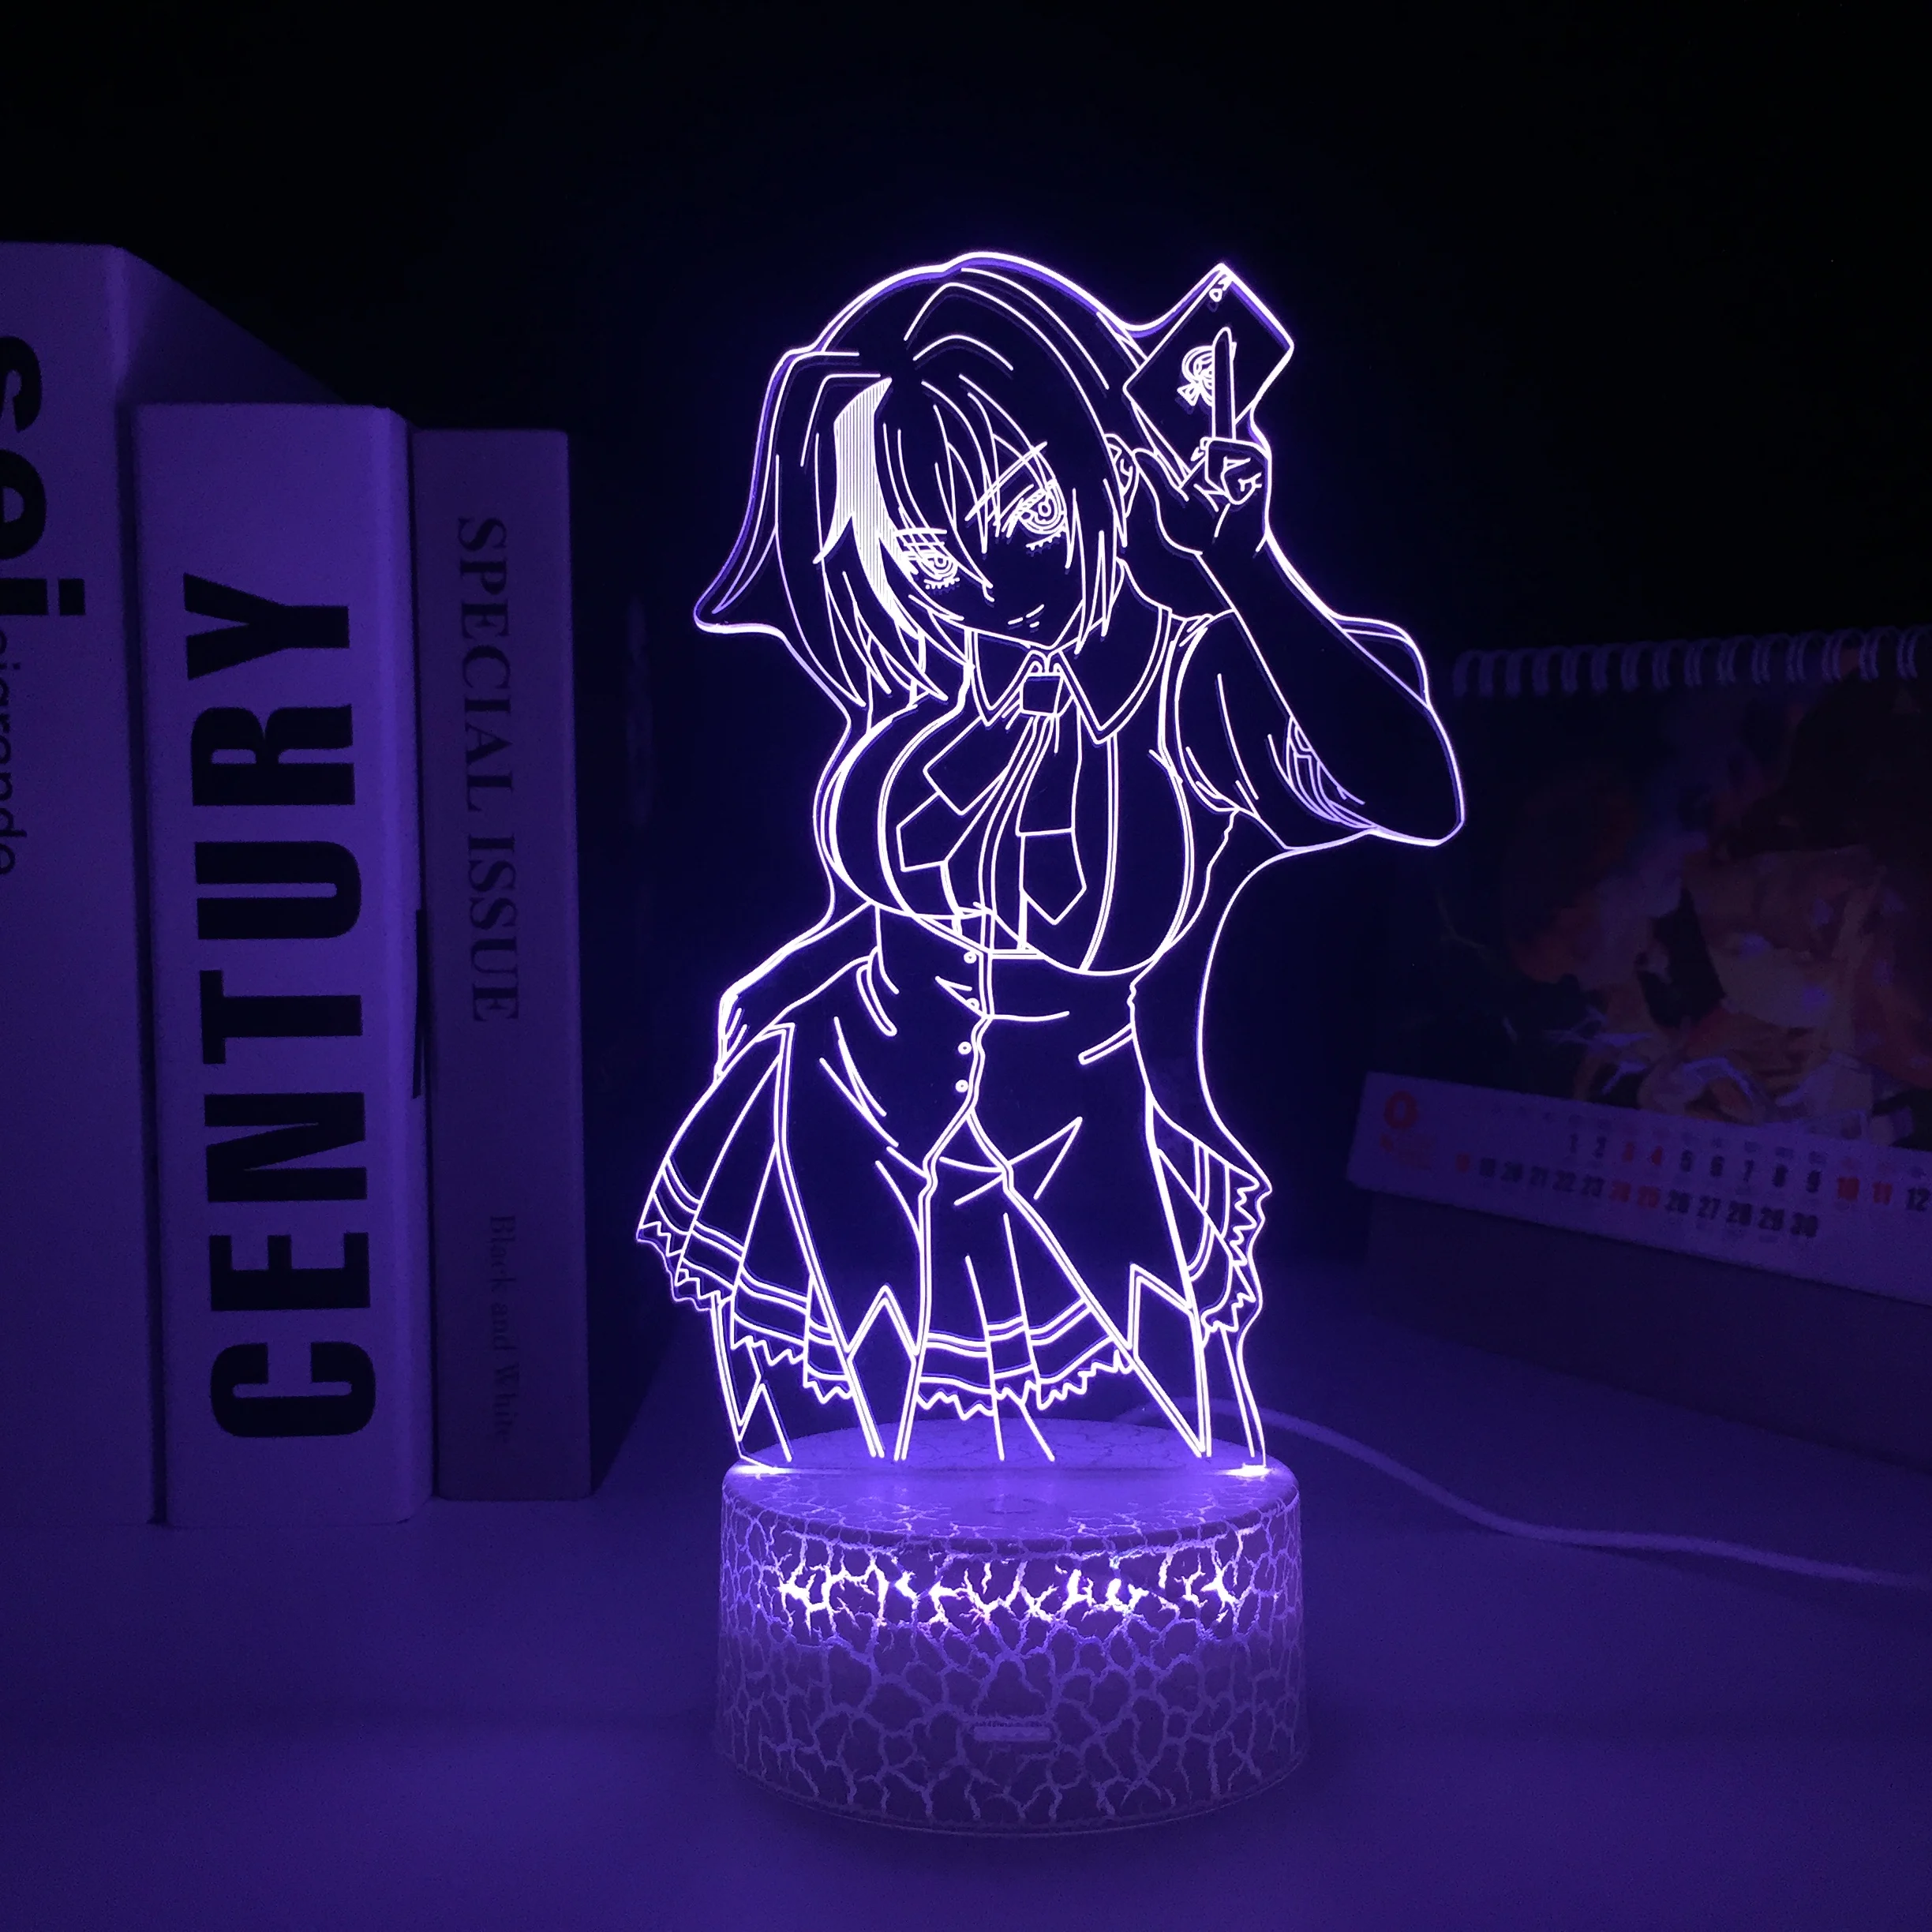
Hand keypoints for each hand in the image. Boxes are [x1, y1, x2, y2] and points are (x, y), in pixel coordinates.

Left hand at [1131, 328, 1270, 569]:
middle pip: (1224, 400)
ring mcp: (1245, 452)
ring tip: (1221, 498)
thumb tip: (1135, 450)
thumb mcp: (1169, 505)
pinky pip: (1230, 454)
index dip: (1195, 390)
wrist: (1232, 554)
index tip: (1204, 349)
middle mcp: (1227, 446)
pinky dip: (1225, 477)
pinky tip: (1234, 496)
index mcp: (1204, 454)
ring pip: (1216, 443)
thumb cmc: (1202, 535)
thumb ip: (1154, 476)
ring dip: (1212, 477)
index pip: (1202, 412)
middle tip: (1225, 333)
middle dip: (1224, 365)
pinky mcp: (1258, 460)